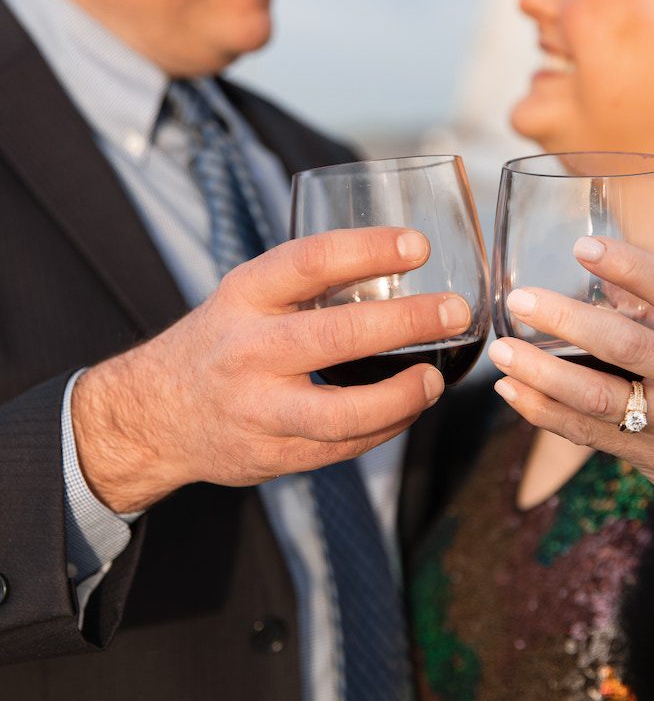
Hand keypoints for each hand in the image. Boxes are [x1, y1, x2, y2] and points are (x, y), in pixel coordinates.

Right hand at [73, 228, 470, 512]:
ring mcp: (259, 409)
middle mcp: (249, 351)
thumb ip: (306, 284)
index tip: (418, 246)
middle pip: (339, 337)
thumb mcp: (247, 297)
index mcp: (245, 296)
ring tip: (434, 380)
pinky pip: (342, 447)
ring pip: (343, 412)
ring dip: (402, 396)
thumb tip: (401, 263)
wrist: (154, 414)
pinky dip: (385, 428)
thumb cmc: (222, 341)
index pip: (311, 261)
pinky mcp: (272, 454)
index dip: (369, 249)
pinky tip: (408, 409)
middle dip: (408, 323)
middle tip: (454, 312)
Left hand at [488, 235, 653, 540]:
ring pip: (596, 397)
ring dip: (540, 372)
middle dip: (564, 319)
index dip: (630, 266)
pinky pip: (586, 432)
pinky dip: (543, 410)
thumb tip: (606, 275)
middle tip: (519, 300)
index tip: (583, 246)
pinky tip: (513, 390)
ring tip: (502, 351)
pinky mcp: (650, 457)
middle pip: (625, 345)